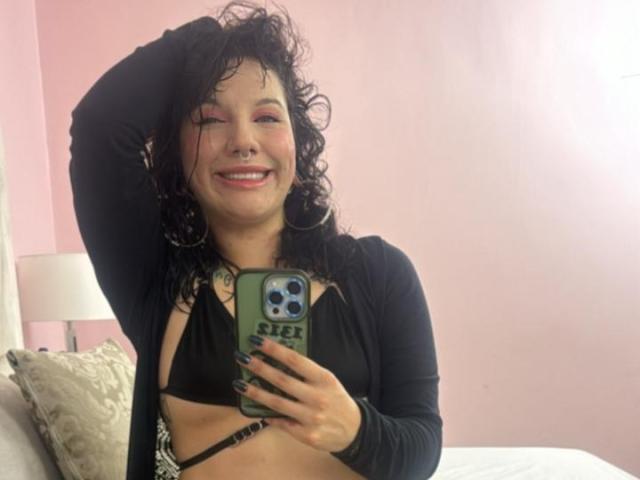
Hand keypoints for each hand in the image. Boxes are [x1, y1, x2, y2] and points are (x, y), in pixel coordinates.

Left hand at [233, 335, 361, 452]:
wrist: (355, 431)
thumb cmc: (337, 400)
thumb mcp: (328, 381)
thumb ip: (307, 373)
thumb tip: (278, 360)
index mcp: (324, 378)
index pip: (295, 360)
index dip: (274, 350)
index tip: (258, 342)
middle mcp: (317, 397)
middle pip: (282, 380)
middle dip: (259, 368)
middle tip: (242, 358)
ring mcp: (311, 417)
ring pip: (277, 403)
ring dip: (255, 392)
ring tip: (239, 384)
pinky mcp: (306, 435)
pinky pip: (281, 423)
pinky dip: (268, 415)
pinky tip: (256, 408)